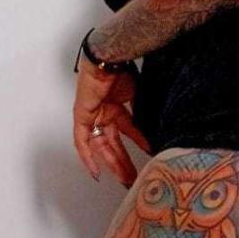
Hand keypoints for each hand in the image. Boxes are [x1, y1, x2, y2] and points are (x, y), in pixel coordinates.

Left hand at [73, 62, 151, 187]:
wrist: (110, 59)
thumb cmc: (124, 69)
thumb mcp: (139, 96)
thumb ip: (144, 115)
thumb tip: (157, 130)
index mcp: (116, 105)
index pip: (127, 131)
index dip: (137, 144)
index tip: (146, 156)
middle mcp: (103, 112)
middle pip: (113, 142)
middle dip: (124, 161)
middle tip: (134, 177)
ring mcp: (91, 115)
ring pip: (101, 145)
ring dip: (112, 163)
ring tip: (124, 179)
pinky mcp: (81, 116)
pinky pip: (82, 141)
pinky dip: (88, 157)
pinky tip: (95, 172)